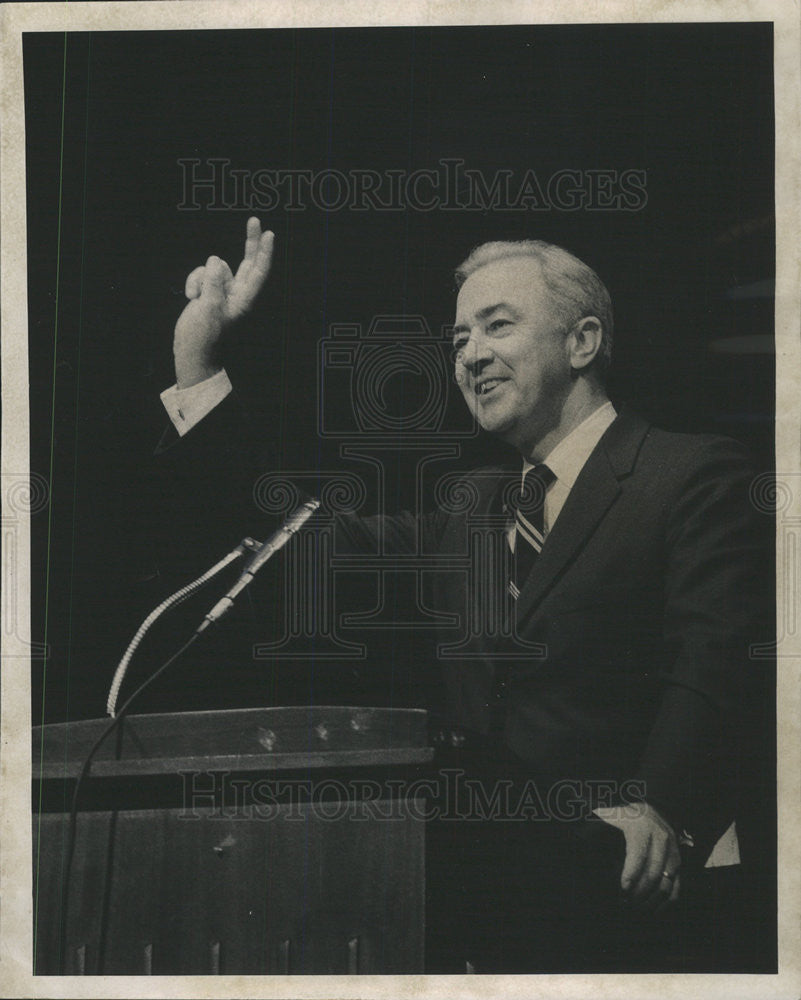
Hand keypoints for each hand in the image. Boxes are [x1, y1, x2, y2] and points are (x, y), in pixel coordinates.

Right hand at [173, 217, 274, 387]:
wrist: (192, 355)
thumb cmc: (204, 338)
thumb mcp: (207, 308)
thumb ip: (212, 282)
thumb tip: (215, 259)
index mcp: (244, 301)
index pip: (258, 272)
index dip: (264, 253)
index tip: (269, 233)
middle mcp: (237, 294)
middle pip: (247, 262)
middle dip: (249, 242)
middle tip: (255, 219)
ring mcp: (223, 293)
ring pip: (214, 268)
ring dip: (201, 277)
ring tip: (195, 298)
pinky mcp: (209, 294)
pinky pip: (202, 276)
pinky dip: (194, 283)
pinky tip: (190, 298)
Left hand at [593, 801, 680, 912]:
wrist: (652, 808)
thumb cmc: (624, 813)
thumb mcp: (610, 812)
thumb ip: (595, 820)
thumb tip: (577, 829)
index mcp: (642, 827)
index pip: (638, 855)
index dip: (631, 874)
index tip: (623, 890)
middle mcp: (660, 838)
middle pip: (653, 872)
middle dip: (640, 893)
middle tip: (626, 905)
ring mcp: (672, 850)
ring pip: (667, 882)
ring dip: (652, 900)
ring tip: (637, 910)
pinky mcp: (678, 860)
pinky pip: (677, 885)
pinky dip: (667, 901)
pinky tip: (654, 910)